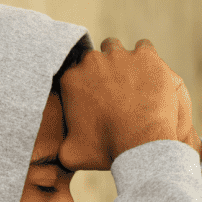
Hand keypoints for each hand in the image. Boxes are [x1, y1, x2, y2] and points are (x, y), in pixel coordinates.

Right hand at [58, 37, 184, 171]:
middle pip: (93, 58)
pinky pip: (143, 48)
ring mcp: (119, 56)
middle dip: (100, 71)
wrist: (139, 145)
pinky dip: (145, 59)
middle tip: (112, 90)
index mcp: (71, 80)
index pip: (75, 73)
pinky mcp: (145, 56)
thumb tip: (53, 150)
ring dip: (120, 60)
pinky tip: (148, 73)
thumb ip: (60, 146)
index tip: (94, 96)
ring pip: (116, 49)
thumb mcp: (72, 153)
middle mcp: (92, 62)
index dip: (84, 83)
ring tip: (130, 79)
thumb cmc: (105, 151)